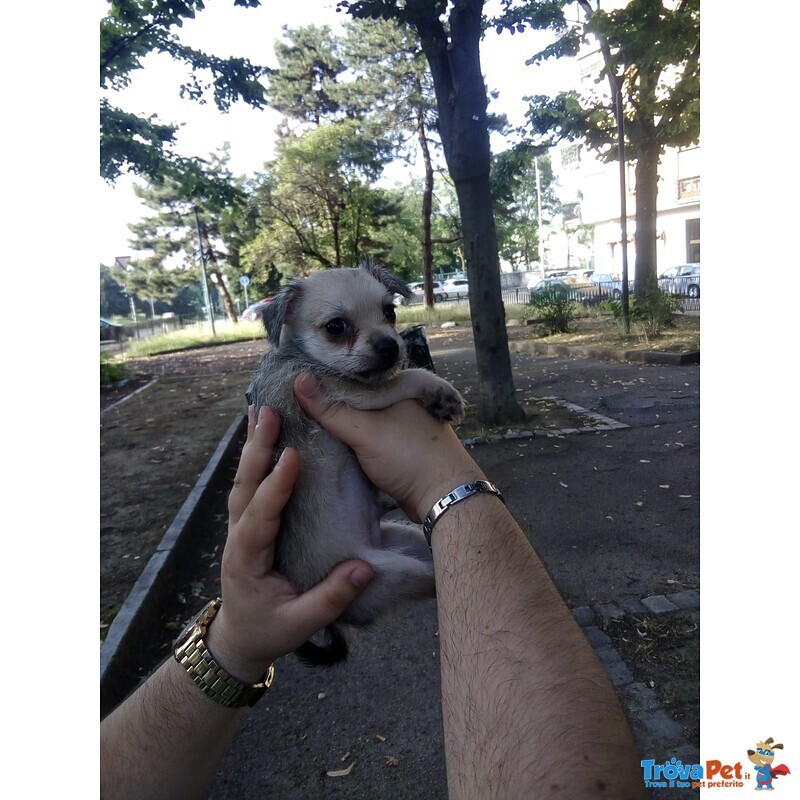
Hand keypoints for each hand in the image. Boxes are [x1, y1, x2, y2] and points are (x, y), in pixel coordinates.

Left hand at [205, 405, 374, 681]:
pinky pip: (248, 485)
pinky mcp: (247, 524)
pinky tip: (261, 435)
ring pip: (243, 480)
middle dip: (257, 448)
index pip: (260, 516)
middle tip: (268, 412)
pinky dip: (255, 457)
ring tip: (261, 410)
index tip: (292, 455)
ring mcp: (238, 528)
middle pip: (244, 486)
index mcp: (247, 559)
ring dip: (253, 445)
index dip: (276, 485)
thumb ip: (330, 598)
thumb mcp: (300, 624)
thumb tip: (364, 569)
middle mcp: (237, 537)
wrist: (238, 639)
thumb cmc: (268, 631)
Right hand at [293, 373, 485, 522]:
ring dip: (341, 425)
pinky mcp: (399, 447)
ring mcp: (402, 425)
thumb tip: (299, 379)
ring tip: (307, 425)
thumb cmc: (408, 457)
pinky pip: (370, 438)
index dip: (325, 381)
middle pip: (356, 398)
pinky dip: (353, 441)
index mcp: (398, 385)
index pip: (353, 376)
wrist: (443, 497)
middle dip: (331, 404)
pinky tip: (332, 445)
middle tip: (295, 408)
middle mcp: (401, 400)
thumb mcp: (364, 431)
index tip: (295, 386)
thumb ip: (332, 409)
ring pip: (363, 420)